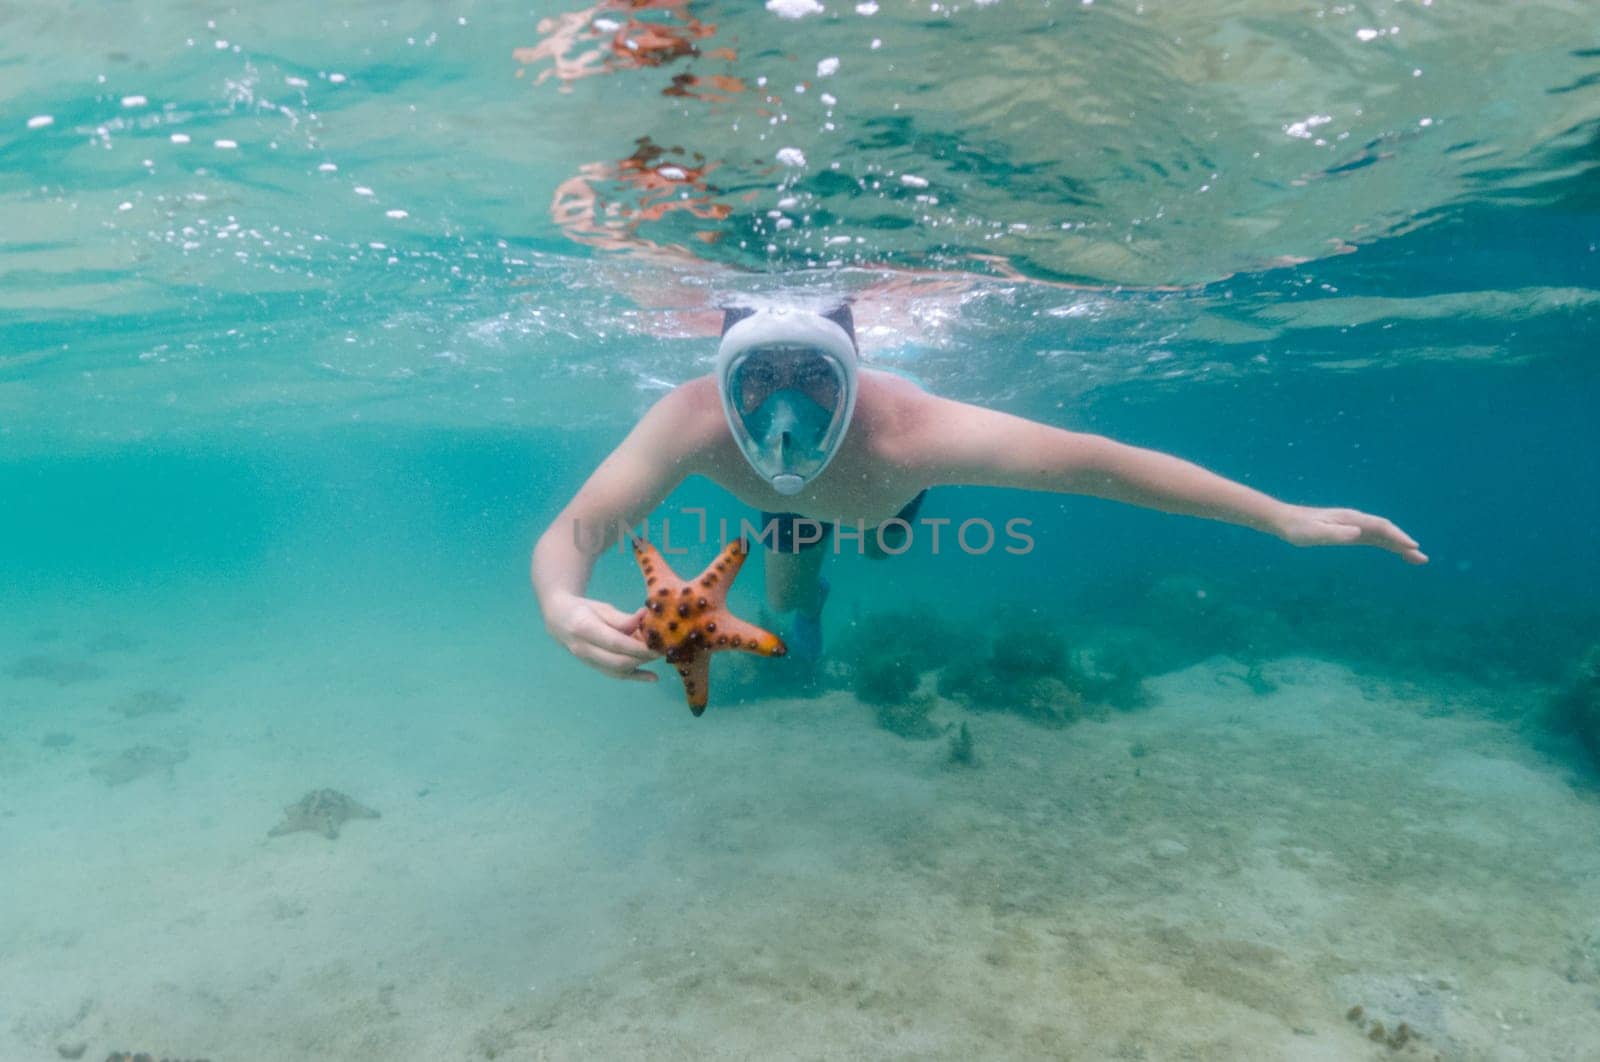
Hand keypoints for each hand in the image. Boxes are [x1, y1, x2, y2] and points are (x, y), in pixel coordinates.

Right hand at [543, 593, 660, 681]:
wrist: (560, 621)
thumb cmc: (584, 610)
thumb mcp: (602, 608)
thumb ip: (623, 618)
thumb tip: (646, 617)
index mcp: (584, 629)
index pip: (615, 643)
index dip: (638, 647)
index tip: (658, 644)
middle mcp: (584, 649)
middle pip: (617, 661)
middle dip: (642, 658)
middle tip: (662, 649)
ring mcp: (587, 662)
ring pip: (617, 670)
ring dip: (641, 664)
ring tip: (657, 654)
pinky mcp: (594, 667)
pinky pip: (616, 675)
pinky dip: (636, 676)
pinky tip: (653, 677)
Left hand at [1274, 505, 1427, 564]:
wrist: (1285, 521)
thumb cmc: (1298, 528)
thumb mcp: (1315, 533)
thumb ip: (1335, 533)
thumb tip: (1358, 533)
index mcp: (1350, 519)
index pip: (1380, 527)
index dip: (1397, 537)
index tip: (1411, 546)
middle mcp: (1355, 520)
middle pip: (1386, 531)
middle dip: (1405, 543)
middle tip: (1422, 558)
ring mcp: (1353, 526)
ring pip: (1382, 535)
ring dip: (1400, 545)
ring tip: (1416, 559)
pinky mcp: (1349, 532)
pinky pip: (1373, 538)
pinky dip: (1387, 545)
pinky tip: (1395, 552)